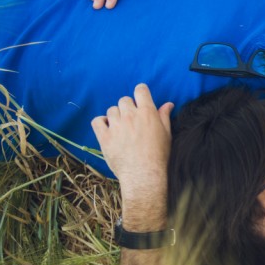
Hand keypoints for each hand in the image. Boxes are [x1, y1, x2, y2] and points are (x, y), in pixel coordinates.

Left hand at [91, 84, 173, 205]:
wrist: (144, 174)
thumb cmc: (159, 155)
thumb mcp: (166, 134)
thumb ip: (165, 116)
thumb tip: (168, 104)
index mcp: (147, 113)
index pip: (140, 90)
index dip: (140, 92)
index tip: (141, 99)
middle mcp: (130, 115)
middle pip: (124, 100)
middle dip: (128, 107)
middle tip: (132, 120)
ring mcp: (116, 125)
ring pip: (111, 110)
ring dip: (116, 116)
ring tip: (121, 128)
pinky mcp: (104, 136)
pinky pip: (97, 121)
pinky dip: (101, 122)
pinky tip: (108, 129)